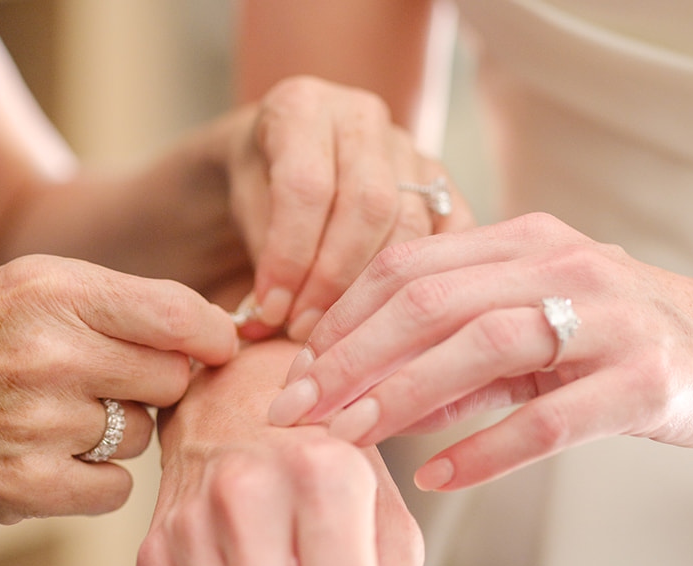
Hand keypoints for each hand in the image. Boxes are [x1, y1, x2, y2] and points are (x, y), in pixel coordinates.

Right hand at [0, 255, 237, 522]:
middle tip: (110, 383)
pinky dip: (96, 480)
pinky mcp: (25, 486)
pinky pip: (115, 489)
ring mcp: (36, 425)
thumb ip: (115, 302)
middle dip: (153, 383)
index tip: (217, 347)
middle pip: (171, 380)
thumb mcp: (26, 288)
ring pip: (143, 436)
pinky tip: (53, 458)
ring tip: (59, 417)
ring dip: (119, 432)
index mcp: (50, 291)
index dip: (212, 335)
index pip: (176, 313)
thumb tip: (212, 334)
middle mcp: (47, 354)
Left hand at [226, 76, 473, 339]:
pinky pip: (453, 232)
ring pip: (410, 223)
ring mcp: (408, 146)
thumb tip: (270, 318)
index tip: (271, 309)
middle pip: (367, 204)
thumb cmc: (256, 184)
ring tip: (333, 330)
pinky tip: (390, 314)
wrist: (282, 160)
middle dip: (332, 278)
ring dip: (372, 288)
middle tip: (303, 328)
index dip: (289, 256)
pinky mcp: (441, 181)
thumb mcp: (240, 206)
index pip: (306, 187)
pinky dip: (424, 278)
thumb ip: (262, 255)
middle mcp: (361, 117)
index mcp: (302, 108)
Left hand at [267, 213, 692, 489]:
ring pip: (483, 346)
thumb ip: (449, 362)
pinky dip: (485, 449)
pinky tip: (436, 479)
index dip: (339, 323)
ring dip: (401, 397)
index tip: (291, 376)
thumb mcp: (524, 334)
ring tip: (348, 440)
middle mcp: (562, 265)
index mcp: (520, 243)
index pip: (405, 270)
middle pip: (429, 302)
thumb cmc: (609, 343)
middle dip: (349, 360)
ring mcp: (608, 319)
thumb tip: (364, 401)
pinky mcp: (645, 381)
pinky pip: (551, 418)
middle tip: (295, 412)